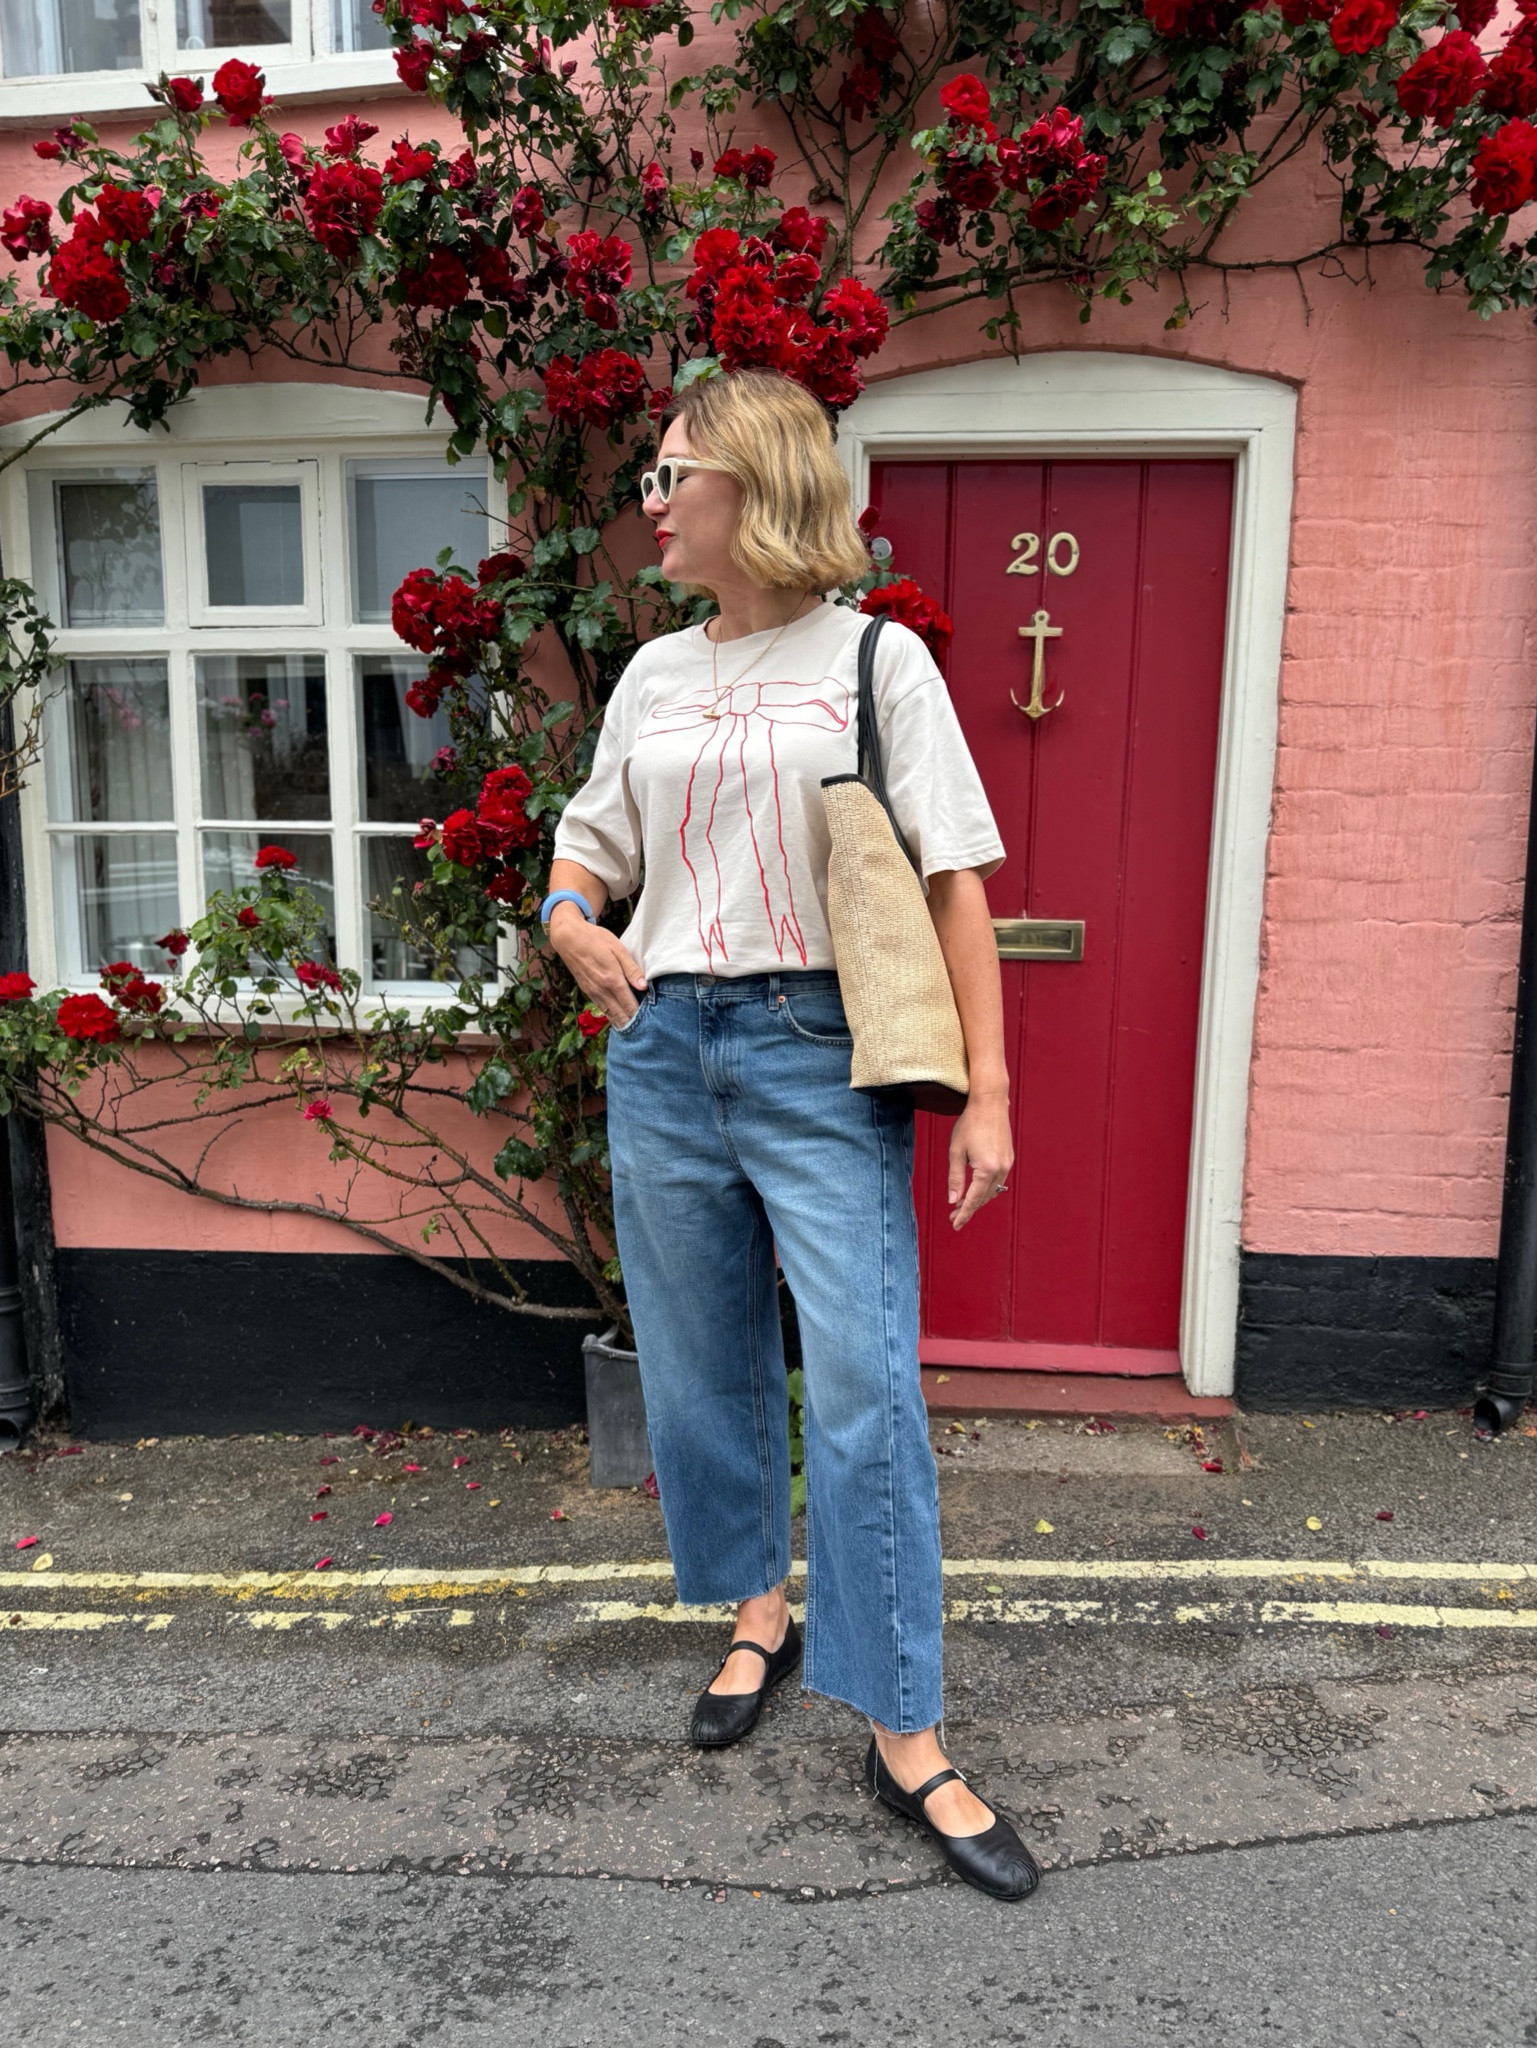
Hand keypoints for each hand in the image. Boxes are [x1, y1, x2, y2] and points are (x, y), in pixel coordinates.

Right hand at [547, 903, 646, 1023]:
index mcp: (612, 980)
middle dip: (633, 1022)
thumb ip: (632, 969)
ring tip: (636, 1026)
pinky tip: (620, 1016)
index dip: (641, 1015)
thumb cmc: (596, 939)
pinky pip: (602, 1009)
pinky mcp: (587, 991)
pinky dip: (612, 1015)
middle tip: (647, 1026)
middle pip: (620, 1016)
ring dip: (623, 1021)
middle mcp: (601, 990)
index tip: (653, 1017)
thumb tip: (644, 987)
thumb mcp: (618, 949)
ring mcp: (593, 992)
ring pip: (610, 1015)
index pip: (630, 1006)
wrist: (569, 938)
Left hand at [948, 1090, 1013, 1229]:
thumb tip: (952, 1200)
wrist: (990, 1103)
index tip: (955, 1224)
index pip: (973, 1200)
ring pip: (992, 1191)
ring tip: (961, 1204)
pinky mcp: (1009, 1159)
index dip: (963, 1214)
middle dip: (968, 1208)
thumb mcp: (956, 1151)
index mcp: (986, 1169)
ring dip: (978, 1199)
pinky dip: (986, 1188)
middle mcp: (1001, 1169)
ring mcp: (1007, 1164)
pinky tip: (975, 1189)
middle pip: (984, 1198)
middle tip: (953, 1215)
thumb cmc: (970, 1124)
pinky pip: (998, 1181)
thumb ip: (955, 1178)